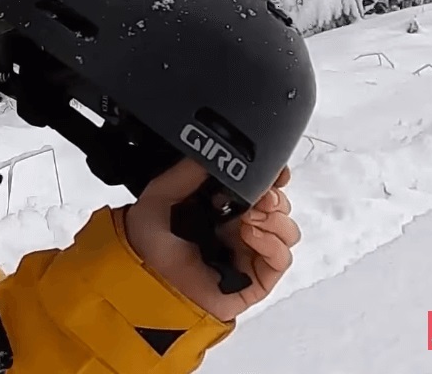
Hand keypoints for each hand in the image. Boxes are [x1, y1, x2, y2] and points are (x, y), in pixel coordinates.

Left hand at [124, 159, 299, 322]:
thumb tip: (210, 152)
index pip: (261, 187)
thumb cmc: (148, 244)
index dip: (273, 178)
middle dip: (274, 196)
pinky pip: (281, 258)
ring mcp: (249, 252)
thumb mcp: (159, 196)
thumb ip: (185, 173)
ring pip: (286, 230)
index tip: (275, 171)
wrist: (145, 279)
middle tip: (259, 194)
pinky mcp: (256, 278)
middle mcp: (239, 226)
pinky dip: (272, 243)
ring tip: (249, 216)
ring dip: (275, 219)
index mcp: (222, 205)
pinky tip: (249, 234)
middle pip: (278, 207)